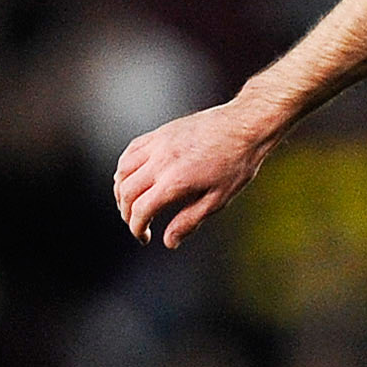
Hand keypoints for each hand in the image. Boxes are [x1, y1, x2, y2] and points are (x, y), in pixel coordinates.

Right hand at [114, 100, 278, 249]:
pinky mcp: (161, 132)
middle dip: (126, 213)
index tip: (144, 236)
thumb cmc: (237, 162)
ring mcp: (158, 144)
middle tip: (138, 223)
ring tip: (131, 203)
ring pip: (123, 170)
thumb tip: (169, 242)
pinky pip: (131, 150)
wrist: (245, 125)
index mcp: (175, 181)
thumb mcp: (218, 199)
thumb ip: (189, 221)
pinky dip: (125, 167)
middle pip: (126, 192)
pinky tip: (133, 176)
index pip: (141, 210)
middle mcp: (161, 161)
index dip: (137, 228)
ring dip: (121, 190)